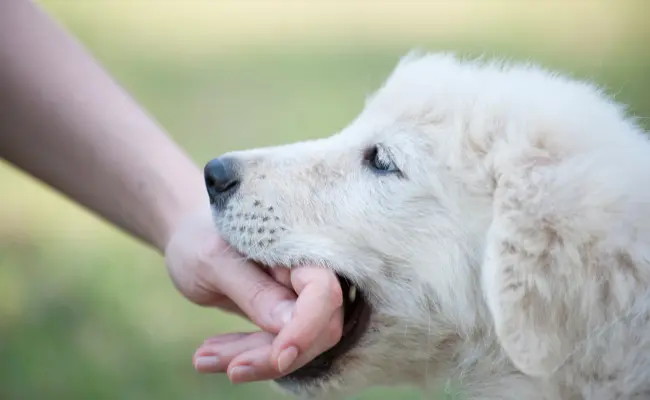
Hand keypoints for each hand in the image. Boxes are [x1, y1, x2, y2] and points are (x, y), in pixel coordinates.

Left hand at [164, 206, 343, 382]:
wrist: (190, 237)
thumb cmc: (200, 238)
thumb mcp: (214, 262)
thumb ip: (254, 290)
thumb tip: (289, 324)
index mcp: (299, 249)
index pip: (323, 292)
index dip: (307, 327)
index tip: (279, 357)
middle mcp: (307, 273)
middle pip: (316, 328)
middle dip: (272, 353)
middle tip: (219, 364)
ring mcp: (298, 297)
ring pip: (295, 344)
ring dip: (252, 359)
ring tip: (202, 358)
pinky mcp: (283, 316)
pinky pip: (275, 345)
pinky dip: (244, 355)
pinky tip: (208, 354)